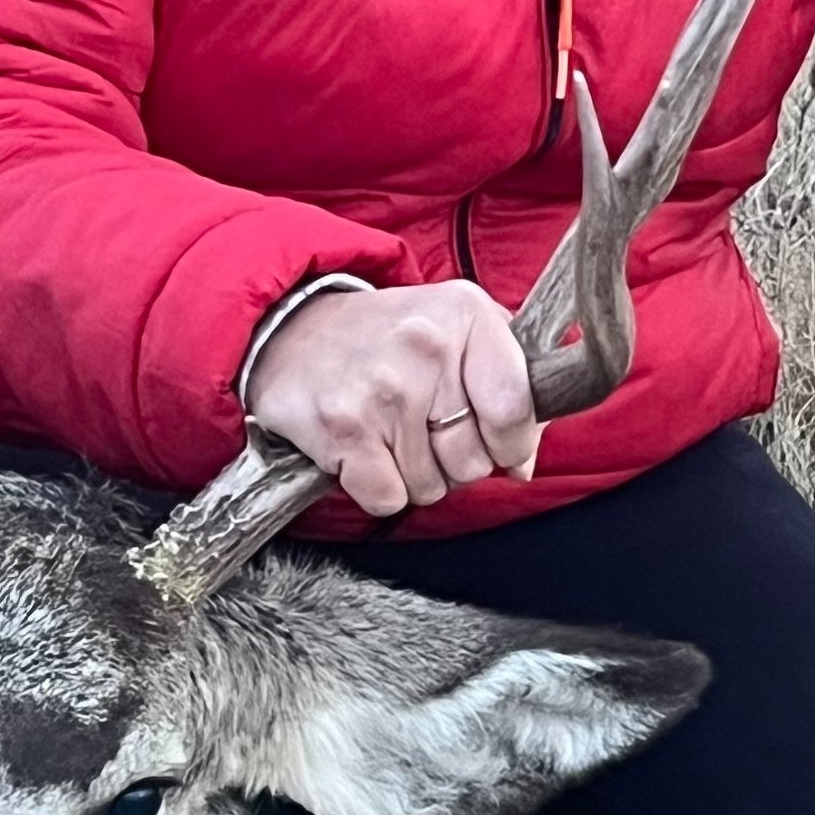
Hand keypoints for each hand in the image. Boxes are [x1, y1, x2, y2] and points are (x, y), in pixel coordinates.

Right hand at [244, 280, 540, 517]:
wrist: (292, 330)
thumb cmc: (385, 337)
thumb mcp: (457, 329)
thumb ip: (506, 386)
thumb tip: (522, 463)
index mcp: (466, 316)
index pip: (515, 409)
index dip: (511, 443)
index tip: (494, 441)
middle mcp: (426, 349)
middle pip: (473, 461)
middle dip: (453, 461)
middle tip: (422, 427)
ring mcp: (384, 391)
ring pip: (431, 486)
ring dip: (413, 474)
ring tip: (388, 432)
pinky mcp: (344, 429)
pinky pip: (389, 498)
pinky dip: (378, 487)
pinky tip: (364, 449)